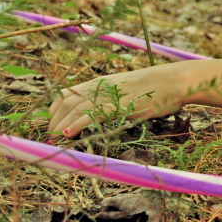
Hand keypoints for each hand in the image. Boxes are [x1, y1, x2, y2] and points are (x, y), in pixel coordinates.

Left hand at [48, 66, 184, 137]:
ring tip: (52, 140)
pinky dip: (78, 123)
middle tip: (48, 139)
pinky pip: (93, 113)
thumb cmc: (152, 88)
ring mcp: (109, 94)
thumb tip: (96, 114)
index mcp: (100, 83)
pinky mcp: (119, 104)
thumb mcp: (125, 90)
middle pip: (66, 102)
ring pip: (75, 108)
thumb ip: (109, 99)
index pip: (66, 94)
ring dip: (60, 125)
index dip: (53, 110)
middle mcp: (100, 86)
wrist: (173, 81)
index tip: (49, 125)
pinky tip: (69, 134)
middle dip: (53, 121)